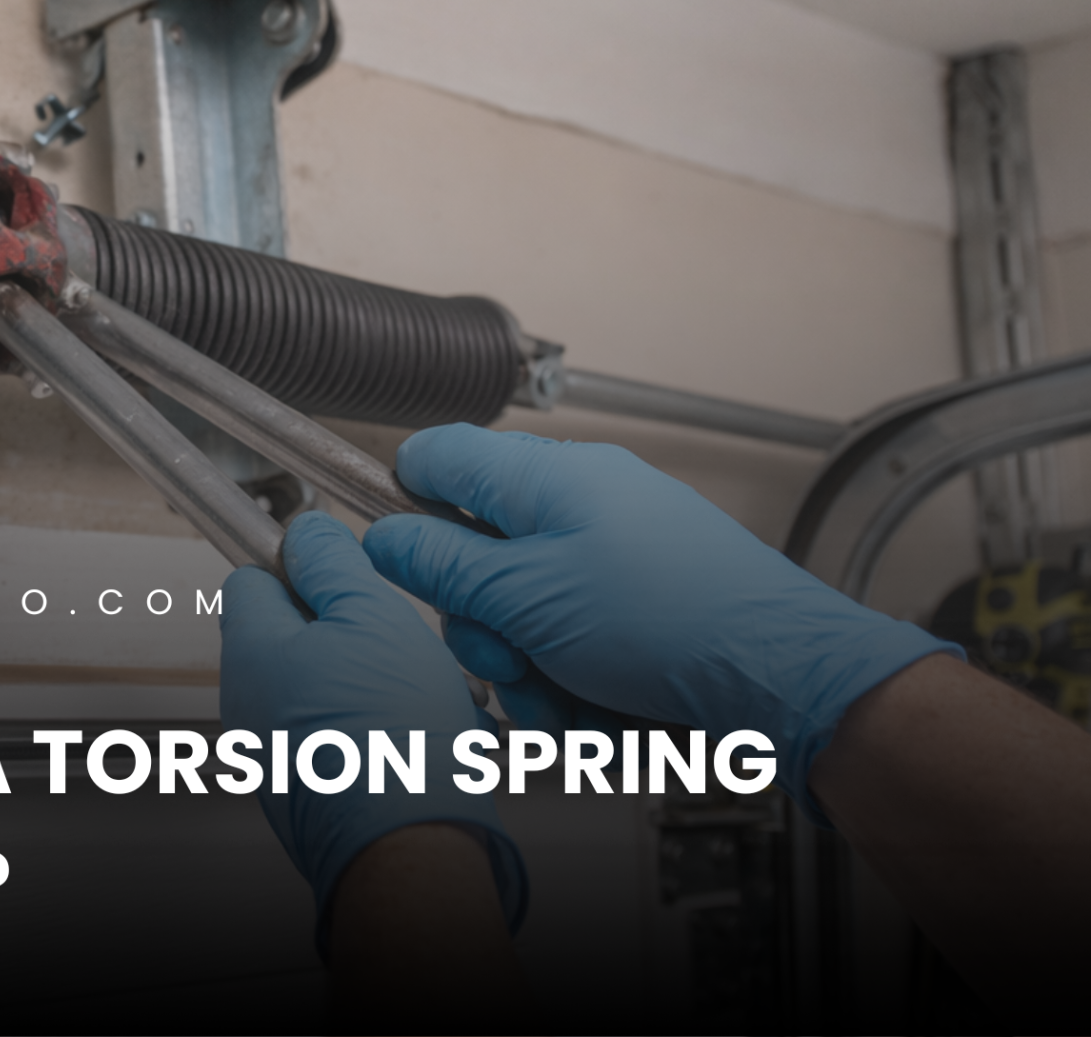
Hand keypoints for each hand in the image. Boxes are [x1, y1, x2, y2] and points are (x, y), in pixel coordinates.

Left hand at [220, 511, 527, 940]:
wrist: (411, 848)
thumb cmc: (393, 738)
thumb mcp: (372, 616)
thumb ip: (334, 565)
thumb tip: (306, 533)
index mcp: (252, 652)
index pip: (252, 578)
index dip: (304, 568)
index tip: (345, 574)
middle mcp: (248, 705)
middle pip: (294, 637)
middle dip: (351, 630)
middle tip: (400, 640)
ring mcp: (273, 755)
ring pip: (327, 689)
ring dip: (376, 682)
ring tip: (427, 696)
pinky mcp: (306, 795)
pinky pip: (341, 740)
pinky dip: (379, 732)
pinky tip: (426, 739)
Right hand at [362, 424, 959, 813]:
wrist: (784, 679)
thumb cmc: (674, 625)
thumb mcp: (525, 597)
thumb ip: (442, 564)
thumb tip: (386, 536)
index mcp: (549, 478)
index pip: (441, 457)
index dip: (403, 502)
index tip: (396, 560)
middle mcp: (583, 504)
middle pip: (476, 551)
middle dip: (479, 622)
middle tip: (505, 661)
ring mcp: (615, 553)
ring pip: (523, 608)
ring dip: (526, 667)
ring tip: (563, 700)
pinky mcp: (642, 604)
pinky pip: (573, 637)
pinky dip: (573, 681)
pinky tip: (598, 712)